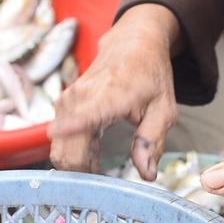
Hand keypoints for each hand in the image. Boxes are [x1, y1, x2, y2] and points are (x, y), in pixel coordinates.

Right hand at [49, 3, 181, 177]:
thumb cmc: (150, 74)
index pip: (84, 120)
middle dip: (83, 173)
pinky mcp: (63, 105)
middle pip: (67, 149)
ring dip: (78, 164)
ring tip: (101, 163)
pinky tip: (93, 152)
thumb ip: (152, 141)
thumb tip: (146, 173)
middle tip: (105, 179)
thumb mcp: (164, 108)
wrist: (132, 44)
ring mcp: (69, 100)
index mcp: (112, 94)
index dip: (75, 150)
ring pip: (59, 148)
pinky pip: (60, 140)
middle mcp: (83, 96)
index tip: (75, 175)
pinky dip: (74, 153)